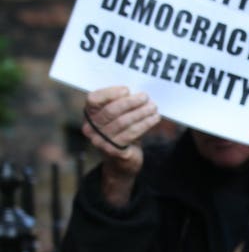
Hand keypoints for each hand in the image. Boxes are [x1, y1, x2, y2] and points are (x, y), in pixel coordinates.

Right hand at [82, 86, 160, 205]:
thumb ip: (122, 104)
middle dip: (130, 102)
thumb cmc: (121, 131)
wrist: (121, 161)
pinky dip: (145, 124)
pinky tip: (155, 118)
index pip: (93, 99)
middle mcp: (91, 128)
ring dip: (141, 112)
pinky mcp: (114, 151)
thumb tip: (139, 92)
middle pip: (111, 111)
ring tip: (153, 107)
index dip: (110, 93)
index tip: (127, 90)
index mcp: (90, 115)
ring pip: (123, 122)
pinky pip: (131, 133)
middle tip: (145, 97)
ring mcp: (101, 141)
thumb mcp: (118, 116)